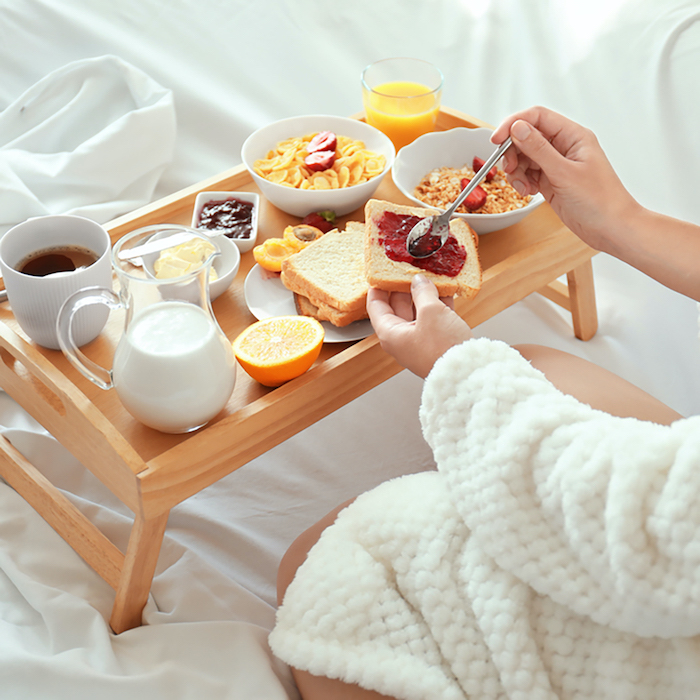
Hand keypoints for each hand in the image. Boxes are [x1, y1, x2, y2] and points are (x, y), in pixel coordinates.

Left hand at [366, 275, 472, 378]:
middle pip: (397, 306)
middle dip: (405, 286)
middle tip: (411, 267)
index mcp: (390, 333)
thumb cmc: (442, 349)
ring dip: (424, 294)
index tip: (382, 270)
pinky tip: (446, 289)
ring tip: (431, 274)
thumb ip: (423, 292)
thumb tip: (419, 281)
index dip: (378, 285)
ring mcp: (419, 341)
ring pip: (418, 311)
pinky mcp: (437, 342)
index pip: (375, 305)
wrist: (467, 374)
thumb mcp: (431, 312)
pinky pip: (434, 318)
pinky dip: (438, 304)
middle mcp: (401, 338)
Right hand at [491, 106, 639, 251]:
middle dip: (513, 152)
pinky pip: (528, 174)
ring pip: (525, 157)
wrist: (610, 228)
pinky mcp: (551, 181)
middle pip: (527, 137)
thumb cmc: (600, 200)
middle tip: (508, 168)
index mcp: (573, 136)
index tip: (497, 139)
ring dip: (516, 171)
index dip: (514, 124)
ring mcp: (557, 165)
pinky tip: (528, 192)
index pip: (537, 117)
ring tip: (523, 186)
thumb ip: (539, 149)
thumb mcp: (564, 173)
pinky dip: (522, 181)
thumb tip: (518, 128)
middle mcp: (564, 147)